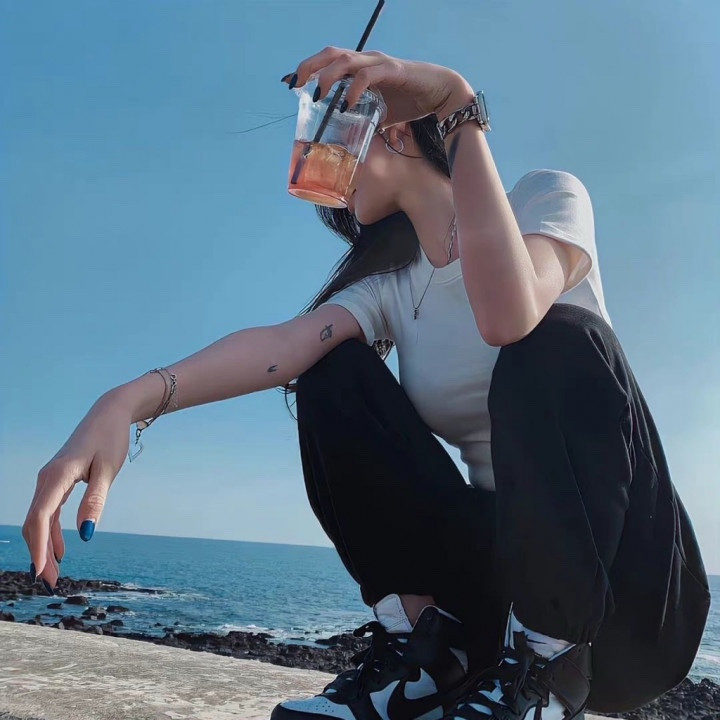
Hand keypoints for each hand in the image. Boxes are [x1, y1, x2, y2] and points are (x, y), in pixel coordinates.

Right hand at [22, 391, 131, 590]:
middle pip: (35, 522)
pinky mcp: (56, 479)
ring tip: (54, 574)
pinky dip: (51, 531)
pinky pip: (48, 510)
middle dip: (40, 554)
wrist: (109, 413)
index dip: (39, 546)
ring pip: (40, 518)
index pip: (41, 516)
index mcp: (58, 475)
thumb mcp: (109, 470)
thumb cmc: (111, 439)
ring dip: (44, 546)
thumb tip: (85, 533)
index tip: (42, 571)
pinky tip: (61, 550)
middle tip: (50, 583)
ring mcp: (49, 479)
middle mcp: (47, 477)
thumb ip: (95, 500)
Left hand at [282, 47, 474, 128]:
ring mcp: (378, 63)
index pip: (329, 60)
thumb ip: (364, 121)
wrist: (441, 93)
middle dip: (310, 66)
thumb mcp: (380, 114)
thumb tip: (349, 142)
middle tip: (296, 84)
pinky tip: (346, 104)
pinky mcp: (392, 70)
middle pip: (331, 53)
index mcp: (361, 67)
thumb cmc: (411, 101)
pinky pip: (366, 76)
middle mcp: (367, 60)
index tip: (292, 84)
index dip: (309, 68)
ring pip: (344, 60)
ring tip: (317, 95)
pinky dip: (353, 89)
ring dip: (327, 77)